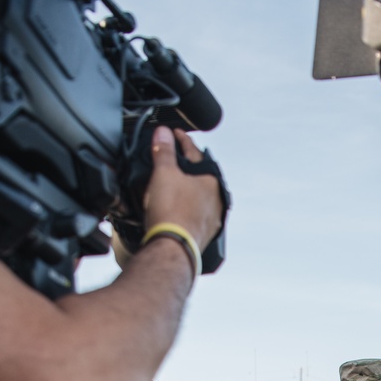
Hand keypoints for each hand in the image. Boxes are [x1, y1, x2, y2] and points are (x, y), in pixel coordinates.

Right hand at [143, 126, 222, 250]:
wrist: (172, 247)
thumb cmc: (172, 212)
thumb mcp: (163, 172)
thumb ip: (164, 150)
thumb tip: (163, 133)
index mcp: (211, 180)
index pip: (194, 151)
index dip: (180, 139)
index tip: (173, 134)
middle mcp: (216, 199)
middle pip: (200, 174)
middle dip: (186, 165)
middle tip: (173, 158)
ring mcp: (211, 218)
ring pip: (198, 196)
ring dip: (186, 188)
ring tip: (173, 183)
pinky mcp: (203, 234)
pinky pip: (194, 214)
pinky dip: (185, 207)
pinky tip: (176, 208)